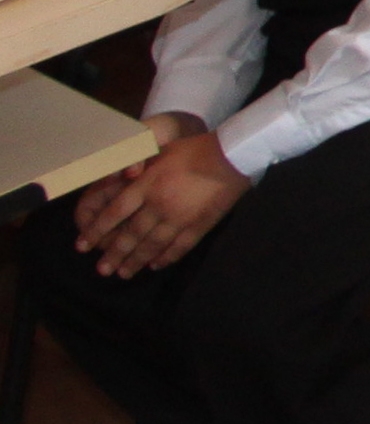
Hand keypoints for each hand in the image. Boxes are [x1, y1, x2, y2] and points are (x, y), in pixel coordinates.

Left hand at [76, 119, 248, 278]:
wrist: (232, 156)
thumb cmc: (194, 149)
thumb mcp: (159, 151)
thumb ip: (139, 167)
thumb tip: (118, 178)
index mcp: (146, 186)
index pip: (114, 213)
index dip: (96, 230)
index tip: (83, 246)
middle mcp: (158, 205)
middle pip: (130, 235)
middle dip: (114, 254)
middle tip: (102, 270)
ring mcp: (179, 218)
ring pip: (152, 245)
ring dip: (136, 261)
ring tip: (124, 274)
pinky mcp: (199, 225)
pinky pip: (179, 246)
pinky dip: (166, 258)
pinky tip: (155, 265)